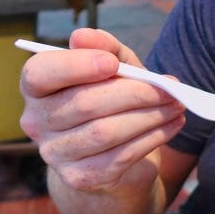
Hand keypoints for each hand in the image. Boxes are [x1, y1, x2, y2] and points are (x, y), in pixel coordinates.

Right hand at [19, 28, 185, 192]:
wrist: (113, 160)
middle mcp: (37, 122)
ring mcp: (57, 154)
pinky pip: (122, 155)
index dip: (76, 66)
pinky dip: (154, 137)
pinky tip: (173, 124)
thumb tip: (82, 35)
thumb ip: (104, 49)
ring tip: (177, 105)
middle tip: (171, 87)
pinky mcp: (82, 178)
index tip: (113, 63)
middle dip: (135, 92)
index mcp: (37, 88)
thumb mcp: (113, 69)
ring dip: (151, 116)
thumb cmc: (111, 102)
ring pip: (106, 131)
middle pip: (84, 103)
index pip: (39, 73)